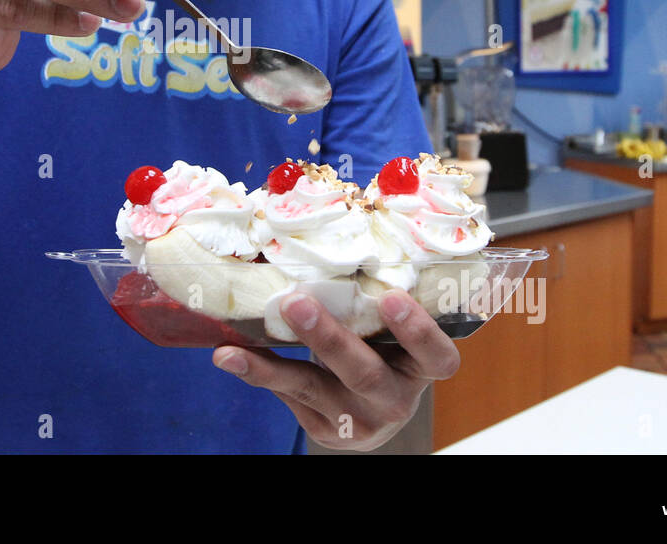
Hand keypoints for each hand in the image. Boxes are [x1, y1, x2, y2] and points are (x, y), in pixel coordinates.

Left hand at [213, 290, 458, 450]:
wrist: (373, 407)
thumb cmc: (382, 348)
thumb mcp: (390, 329)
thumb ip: (372, 299)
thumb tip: (321, 236)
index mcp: (424, 369)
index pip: (437, 357)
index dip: (418, 330)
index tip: (393, 295)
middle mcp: (396, 401)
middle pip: (365, 374)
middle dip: (328, 338)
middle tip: (295, 302)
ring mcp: (359, 422)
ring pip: (314, 390)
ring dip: (272, 366)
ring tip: (233, 349)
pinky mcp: (325, 430)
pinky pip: (288, 397)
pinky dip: (257, 372)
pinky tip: (229, 357)